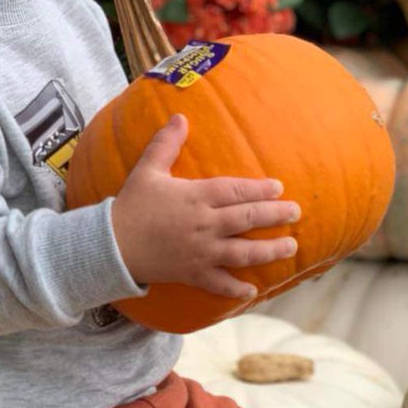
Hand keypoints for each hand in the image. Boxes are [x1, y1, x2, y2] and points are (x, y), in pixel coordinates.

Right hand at [110, 114, 299, 299]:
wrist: (111, 244)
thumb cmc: (131, 205)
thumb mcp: (147, 169)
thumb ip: (166, 143)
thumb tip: (181, 117)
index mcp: (195, 197)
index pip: (236, 191)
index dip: (260, 189)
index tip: (278, 188)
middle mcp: (204, 225)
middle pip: (247, 219)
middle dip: (276, 216)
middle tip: (296, 212)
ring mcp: (201, 252)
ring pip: (244, 252)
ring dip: (270, 251)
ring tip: (291, 247)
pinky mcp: (192, 274)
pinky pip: (219, 283)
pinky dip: (236, 289)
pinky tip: (252, 291)